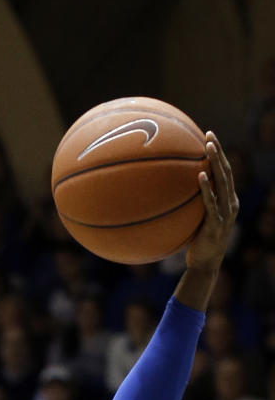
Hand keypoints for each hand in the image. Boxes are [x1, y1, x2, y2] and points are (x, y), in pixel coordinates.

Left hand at [186, 132, 238, 272]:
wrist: (204, 265)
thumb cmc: (196, 244)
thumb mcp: (195, 221)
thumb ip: (190, 206)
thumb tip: (169, 192)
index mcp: (228, 201)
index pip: (225, 172)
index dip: (219, 154)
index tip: (209, 137)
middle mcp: (231, 204)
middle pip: (227, 171)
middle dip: (219, 151)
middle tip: (210, 134)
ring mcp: (226, 213)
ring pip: (224, 182)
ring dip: (216, 162)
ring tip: (208, 146)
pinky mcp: (217, 224)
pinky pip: (212, 203)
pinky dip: (207, 188)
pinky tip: (200, 175)